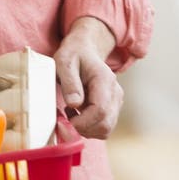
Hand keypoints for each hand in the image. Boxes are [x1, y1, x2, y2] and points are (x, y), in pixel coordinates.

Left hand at [54, 16, 122, 139]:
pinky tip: (77, 114)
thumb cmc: (73, 54)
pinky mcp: (112, 108)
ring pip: (106, 129)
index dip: (82, 122)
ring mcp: (116, 102)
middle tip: (65, 119)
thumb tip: (74, 104)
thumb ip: (69, 82)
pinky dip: (89, 127)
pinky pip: (103, 127)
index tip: (65, 120)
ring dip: (86, 129)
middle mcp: (115, 92)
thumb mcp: (64, 61)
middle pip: (105, 125)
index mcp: (104, 80)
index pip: (100, 110)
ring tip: (71, 113)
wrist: (85, 50)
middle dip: (83, 129)